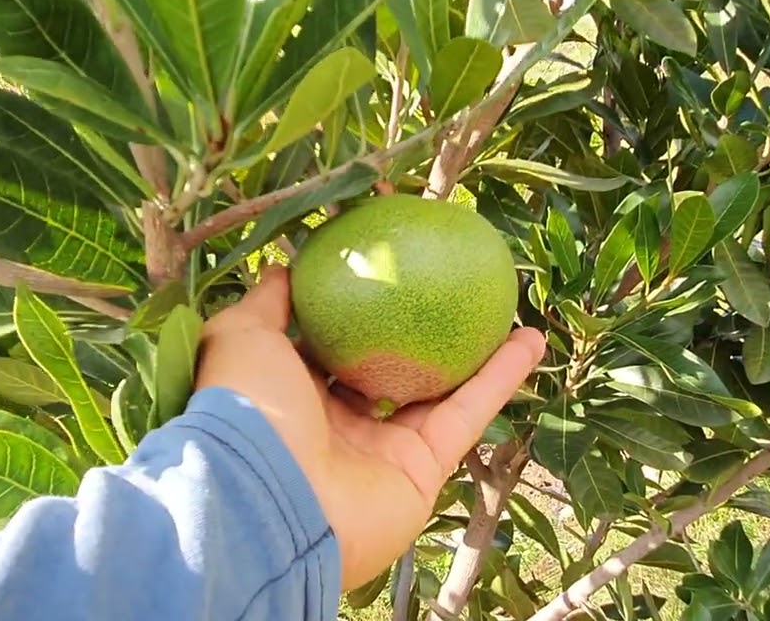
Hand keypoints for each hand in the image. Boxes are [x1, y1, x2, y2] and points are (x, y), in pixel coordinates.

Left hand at [197, 264, 545, 589]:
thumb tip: (286, 268)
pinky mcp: (422, 471)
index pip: (327, 349)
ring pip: (438, 392)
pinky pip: (467, 415)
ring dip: (476, 353)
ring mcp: (382, 450)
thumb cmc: (246, 408)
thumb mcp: (242, 336)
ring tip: (505, 308)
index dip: (354, 316)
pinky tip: (528, 339)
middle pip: (387, 372)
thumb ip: (267, 304)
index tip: (384, 277)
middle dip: (415, 338)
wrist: (266, 500)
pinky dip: (501, 379)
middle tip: (449, 293)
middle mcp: (337, 424)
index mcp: (292, 393)